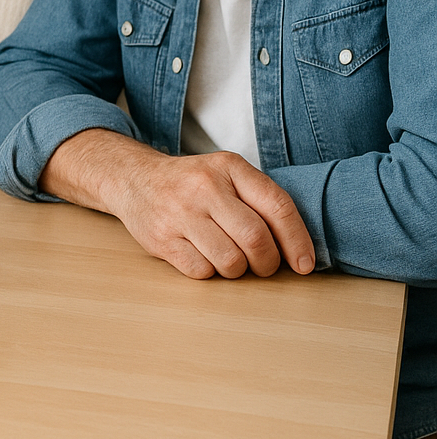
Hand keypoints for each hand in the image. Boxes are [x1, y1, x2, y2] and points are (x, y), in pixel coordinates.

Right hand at [43, 129, 315, 278]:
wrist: (133, 179)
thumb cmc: (192, 183)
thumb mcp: (226, 174)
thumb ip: (259, 199)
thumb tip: (297, 249)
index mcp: (228, 167)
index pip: (277, 206)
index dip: (297, 241)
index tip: (304, 264)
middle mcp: (204, 187)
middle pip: (256, 239)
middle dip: (267, 263)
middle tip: (263, 265)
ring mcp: (180, 213)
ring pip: (231, 261)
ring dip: (238, 270)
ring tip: (229, 258)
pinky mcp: (161, 238)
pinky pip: (202, 271)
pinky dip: (209, 271)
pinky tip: (202, 255)